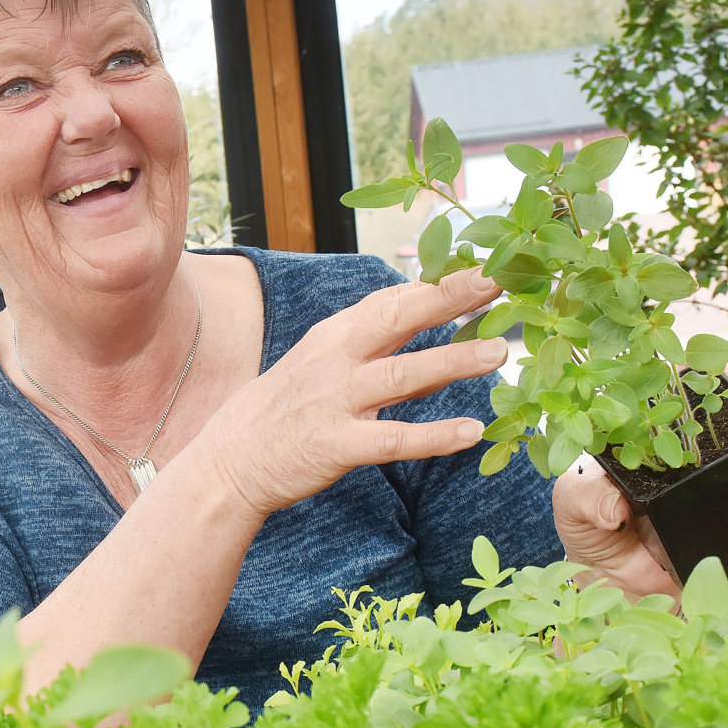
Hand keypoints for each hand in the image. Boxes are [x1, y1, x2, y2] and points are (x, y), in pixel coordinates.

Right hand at [198, 269, 509, 518]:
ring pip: (402, 375)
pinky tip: (470, 432)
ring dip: (452, 362)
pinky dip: (433, 436)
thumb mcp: (322, 363)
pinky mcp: (335, 446)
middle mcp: (335, 360)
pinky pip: (392, 440)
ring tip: (498, 354)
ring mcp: (335, 402)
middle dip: (449, 297)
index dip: (440, 282)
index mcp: (335, 336)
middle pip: (398, 318)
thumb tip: (430, 321)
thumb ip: (375, 344)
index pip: (394, 299)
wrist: (229, 462)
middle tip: (498, 281)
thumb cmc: (284, 410)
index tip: (487, 265)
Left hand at [550, 360, 727, 598]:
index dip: (713, 370)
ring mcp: (727, 474)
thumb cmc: (594, 540)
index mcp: (656, 429)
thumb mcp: (576, 511)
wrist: (625, 596)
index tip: (725, 378)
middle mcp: (697, 446)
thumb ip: (586, 497)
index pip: (690, 383)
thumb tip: (615, 501)